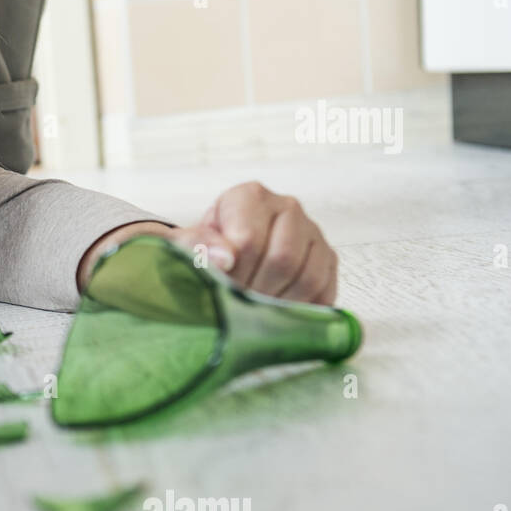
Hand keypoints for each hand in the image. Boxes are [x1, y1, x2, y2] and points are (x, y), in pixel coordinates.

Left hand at [167, 181, 337, 304]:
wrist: (219, 258)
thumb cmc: (200, 251)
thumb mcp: (183, 245)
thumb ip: (194, 245)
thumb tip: (226, 258)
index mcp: (249, 197)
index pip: (249, 240)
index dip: (233, 273)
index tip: (219, 286)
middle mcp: (286, 208)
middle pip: (282, 260)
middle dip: (256, 291)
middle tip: (236, 304)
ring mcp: (312, 233)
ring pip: (307, 278)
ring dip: (278, 304)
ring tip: (253, 309)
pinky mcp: (327, 259)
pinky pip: (325, 292)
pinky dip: (300, 312)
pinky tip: (276, 313)